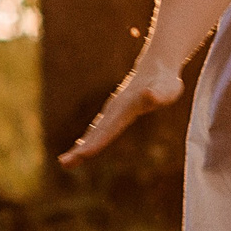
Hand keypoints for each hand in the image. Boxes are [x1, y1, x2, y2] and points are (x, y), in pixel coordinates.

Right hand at [59, 62, 183, 167]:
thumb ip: (157, 94)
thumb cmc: (165, 82)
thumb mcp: (166, 89)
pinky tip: (81, 149)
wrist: (156, 67)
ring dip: (81, 147)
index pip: (109, 129)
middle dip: (81, 149)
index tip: (84, 154)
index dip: (97, 142)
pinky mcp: (115, 114)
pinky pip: (99, 130)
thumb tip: (149, 93)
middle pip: (96, 133)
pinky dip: (89, 140)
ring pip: (94, 132)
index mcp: (126, 109)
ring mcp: (113, 111)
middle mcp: (115, 110)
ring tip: (65, 162)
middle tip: (64, 163)